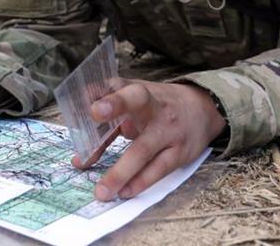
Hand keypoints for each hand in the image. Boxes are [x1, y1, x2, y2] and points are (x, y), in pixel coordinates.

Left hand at [73, 80, 226, 200]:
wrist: (203, 110)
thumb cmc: (159, 103)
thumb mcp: (136, 94)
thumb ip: (107, 101)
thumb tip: (77, 112)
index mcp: (141, 91)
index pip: (123, 88)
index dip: (109, 98)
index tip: (93, 108)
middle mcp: (155, 106)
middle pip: (136, 104)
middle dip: (115, 111)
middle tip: (93, 121)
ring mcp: (168, 130)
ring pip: (144, 150)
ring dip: (121, 172)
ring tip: (102, 191)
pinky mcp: (179, 153)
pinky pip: (158, 170)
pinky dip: (140, 182)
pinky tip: (124, 191)